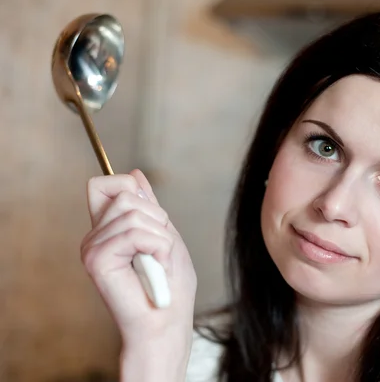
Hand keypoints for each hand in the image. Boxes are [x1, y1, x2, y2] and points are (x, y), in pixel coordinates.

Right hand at [80, 169, 196, 346]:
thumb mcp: (165, 234)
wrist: (166, 323)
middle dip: (157, 217)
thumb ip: (148, 206)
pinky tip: (156, 269)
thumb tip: (135, 174)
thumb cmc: (170, 286)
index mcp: (109, 229)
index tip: (155, 217)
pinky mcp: (97, 260)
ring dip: (161, 237)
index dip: (132, 189)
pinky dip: (159, 248)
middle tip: (161, 250)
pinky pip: (136, 233)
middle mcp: (95, 236)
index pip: (105, 184)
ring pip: (134, 212)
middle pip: (126, 193)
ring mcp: (93, 247)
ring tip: (159, 262)